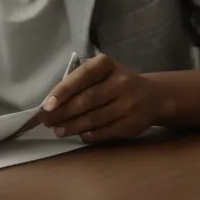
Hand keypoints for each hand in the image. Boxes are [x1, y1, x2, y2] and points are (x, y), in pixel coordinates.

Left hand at [40, 54, 163, 142]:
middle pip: (86, 100)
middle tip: (48, 121)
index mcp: (107, 64)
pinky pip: (107, 131)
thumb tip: (52, 104)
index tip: (47, 105)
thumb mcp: (102, 74)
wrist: (153, 97)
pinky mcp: (134, 123)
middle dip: (63, 113)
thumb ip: (80, 83)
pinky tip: (81, 135)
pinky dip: (91, 134)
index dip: (62, 91)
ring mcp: (129, 103)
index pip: (81, 76)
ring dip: (73, 126)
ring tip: (59, 131)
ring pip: (94, 118)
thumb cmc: (117, 83)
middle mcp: (121, 81)